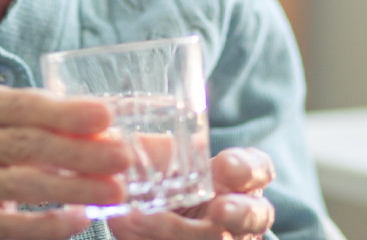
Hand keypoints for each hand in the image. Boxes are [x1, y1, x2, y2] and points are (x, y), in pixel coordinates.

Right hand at [0, 86, 130, 239]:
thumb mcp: (8, 126)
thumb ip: (54, 123)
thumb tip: (117, 130)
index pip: (25, 104)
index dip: (67, 111)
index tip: (107, 115)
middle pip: (30, 144)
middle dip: (82, 151)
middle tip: (123, 157)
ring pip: (27, 185)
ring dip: (76, 189)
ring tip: (115, 191)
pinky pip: (17, 226)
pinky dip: (52, 224)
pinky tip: (81, 219)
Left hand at [107, 147, 276, 239]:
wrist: (157, 223)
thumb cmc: (165, 183)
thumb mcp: (162, 163)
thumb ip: (146, 151)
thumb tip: (108, 136)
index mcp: (236, 179)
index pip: (259, 169)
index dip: (248, 168)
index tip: (226, 164)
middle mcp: (239, 213)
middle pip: (254, 215)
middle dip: (239, 212)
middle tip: (218, 209)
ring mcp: (228, 238)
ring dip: (185, 233)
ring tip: (149, 222)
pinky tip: (131, 228)